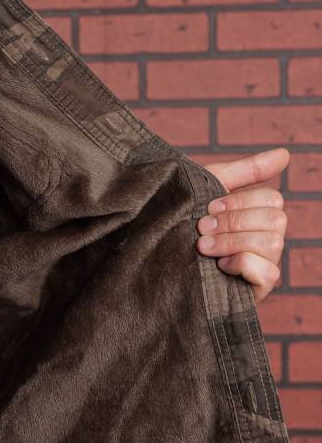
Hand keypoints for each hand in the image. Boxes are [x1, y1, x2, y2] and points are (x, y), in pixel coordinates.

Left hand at [196, 148, 289, 304]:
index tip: (208, 208)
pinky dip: (241, 265)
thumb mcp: (209, 191)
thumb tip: (285, 153)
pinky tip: (219, 266)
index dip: (239, 202)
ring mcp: (265, 265)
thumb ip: (245, 171)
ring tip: (203, 247)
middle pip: (275, 220)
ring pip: (272, 243)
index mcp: (258, 215)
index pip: (272, 199)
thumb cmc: (184, 223)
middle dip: (233, 222)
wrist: (157, 264)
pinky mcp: (259, 289)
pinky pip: (268, 272)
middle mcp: (267, 238)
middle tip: (201, 229)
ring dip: (232, 242)